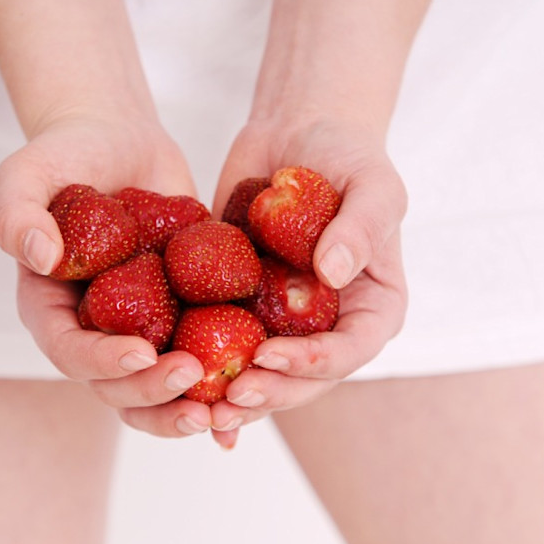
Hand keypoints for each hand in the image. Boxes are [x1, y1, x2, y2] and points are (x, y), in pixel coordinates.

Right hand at [0, 116, 214, 438]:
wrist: (119, 140)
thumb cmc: (65, 155)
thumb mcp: (25, 175)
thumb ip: (16, 215)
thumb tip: (40, 256)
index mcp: (51, 311)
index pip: (71, 354)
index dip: (103, 362)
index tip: (143, 352)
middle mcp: (94, 332)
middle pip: (116, 387)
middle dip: (153, 392)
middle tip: (193, 373)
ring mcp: (139, 328)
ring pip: (157, 391)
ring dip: (185, 409)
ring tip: (222, 406)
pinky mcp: (180, 317)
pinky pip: (200, 359)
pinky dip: (221, 385)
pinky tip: (254, 390)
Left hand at [206, 118, 408, 446]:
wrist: (297, 133)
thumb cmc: (347, 154)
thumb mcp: (371, 184)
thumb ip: (360, 228)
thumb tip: (330, 275)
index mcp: (373, 309)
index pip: (348, 352)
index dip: (310, 364)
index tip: (267, 355)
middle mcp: (331, 327)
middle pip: (303, 380)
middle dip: (267, 393)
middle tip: (226, 398)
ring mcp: (286, 324)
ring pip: (263, 376)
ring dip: (233, 399)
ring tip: (196, 411)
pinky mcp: (244, 310)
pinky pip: (224, 347)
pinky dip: (202, 372)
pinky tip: (171, 390)